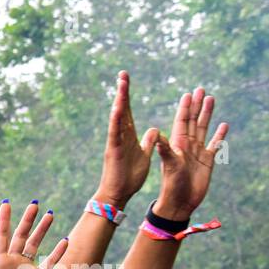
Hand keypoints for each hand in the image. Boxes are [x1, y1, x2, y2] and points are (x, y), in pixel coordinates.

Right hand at [95, 71, 157, 207]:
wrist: (118, 194)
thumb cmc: (129, 178)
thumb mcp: (144, 155)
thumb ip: (148, 142)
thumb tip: (154, 129)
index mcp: (129, 136)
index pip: (128, 112)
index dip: (127, 96)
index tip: (126, 80)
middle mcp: (121, 136)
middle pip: (122, 110)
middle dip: (123, 91)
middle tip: (123, 74)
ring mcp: (116, 142)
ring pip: (118, 118)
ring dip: (120, 100)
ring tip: (122, 84)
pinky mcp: (114, 151)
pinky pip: (115, 133)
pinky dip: (116, 120)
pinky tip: (118, 108)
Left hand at [153, 88, 227, 219]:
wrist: (180, 203)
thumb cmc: (171, 185)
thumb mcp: (169, 165)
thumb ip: (166, 150)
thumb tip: (158, 136)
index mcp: (177, 144)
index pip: (181, 121)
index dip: (185, 108)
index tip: (188, 94)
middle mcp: (187, 146)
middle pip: (194, 121)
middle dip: (197, 106)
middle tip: (201, 89)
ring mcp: (197, 153)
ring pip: (203, 128)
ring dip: (207, 114)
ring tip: (211, 99)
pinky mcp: (207, 161)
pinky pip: (215, 144)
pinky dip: (219, 135)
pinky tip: (224, 125)